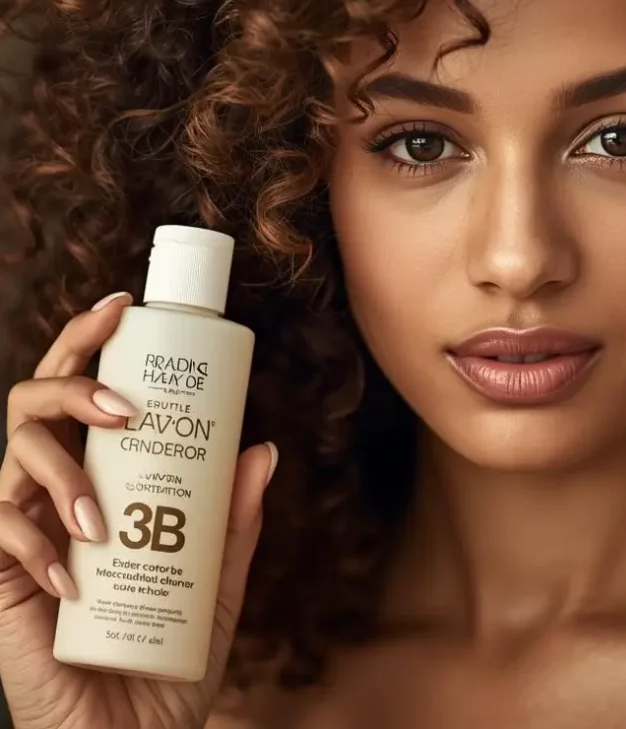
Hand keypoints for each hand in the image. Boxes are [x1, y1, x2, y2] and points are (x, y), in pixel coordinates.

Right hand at [0, 293, 274, 728]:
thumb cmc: (169, 656)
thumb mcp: (215, 580)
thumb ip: (233, 520)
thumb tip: (263, 447)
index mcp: (104, 475)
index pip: (87, 393)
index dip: (93, 342)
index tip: (124, 306)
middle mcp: (56, 490)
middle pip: (36, 402)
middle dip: (75, 382)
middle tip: (124, 405)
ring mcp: (21, 530)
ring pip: (14, 455)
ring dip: (62, 473)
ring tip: (104, 519)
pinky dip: (35, 545)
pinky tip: (74, 577)